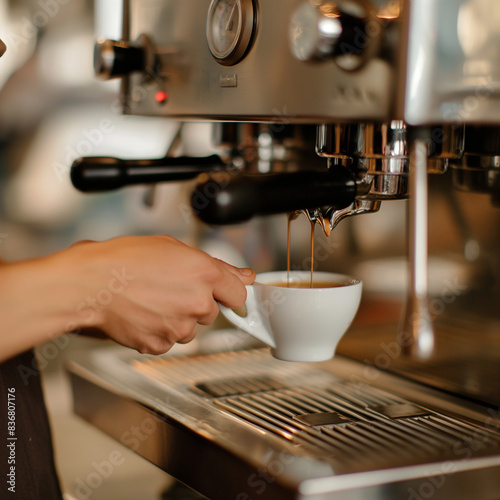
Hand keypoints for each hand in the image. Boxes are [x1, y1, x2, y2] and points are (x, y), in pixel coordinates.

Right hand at [65, 235, 254, 354]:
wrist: (89, 284)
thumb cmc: (124, 260)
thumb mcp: (173, 247)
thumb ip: (216, 265)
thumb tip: (244, 275)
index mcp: (205, 274)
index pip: (239, 294)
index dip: (229, 292)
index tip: (223, 293)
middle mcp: (197, 302)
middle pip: (212, 312)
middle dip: (197, 302)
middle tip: (169, 289)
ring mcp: (180, 327)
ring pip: (190, 329)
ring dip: (177, 318)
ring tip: (152, 300)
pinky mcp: (160, 345)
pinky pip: (169, 341)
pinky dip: (159, 331)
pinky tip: (144, 314)